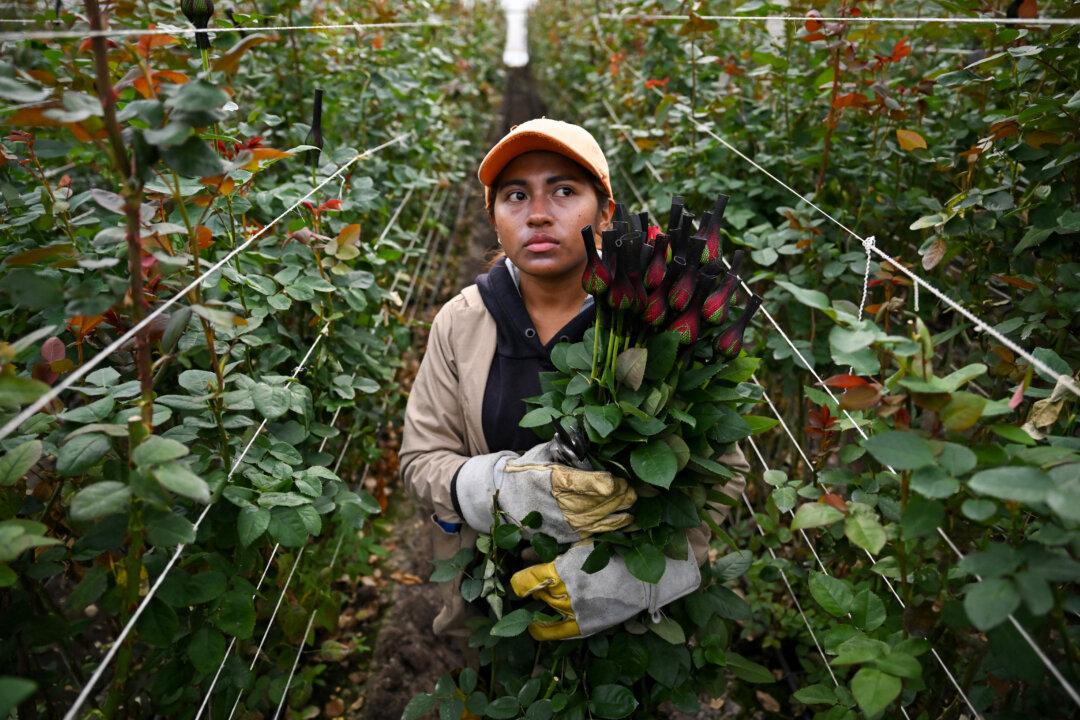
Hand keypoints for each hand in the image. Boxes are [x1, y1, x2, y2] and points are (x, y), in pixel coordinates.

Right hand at [455, 441, 635, 542]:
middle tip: (631, 491)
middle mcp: (553, 504)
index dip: (599, 484)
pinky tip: (622, 520)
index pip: (578, 483)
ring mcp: (556, 523)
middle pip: (591, 502)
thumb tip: (580, 435)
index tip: (615, 482)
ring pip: (593, 519)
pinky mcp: (559, 536)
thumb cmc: (525, 471)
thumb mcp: (539, 454)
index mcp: (548, 480)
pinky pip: (588, 533)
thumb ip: (561, 447)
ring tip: (631, 505)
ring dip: (616, 513)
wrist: (502, 498)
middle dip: (615, 498)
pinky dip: (607, 528)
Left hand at [509, 542, 700, 639]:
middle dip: (533, 585)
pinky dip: (540, 629)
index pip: (524, 581)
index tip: (522, 572)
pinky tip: (536, 623)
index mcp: (561, 571)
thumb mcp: (583, 542)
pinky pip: (553, 633)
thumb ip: (554, 549)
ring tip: (544, 593)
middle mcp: (563, 595)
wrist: (649, 576)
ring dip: (539, 601)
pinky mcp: (584, 626)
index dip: (520, 577)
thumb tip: (524, 554)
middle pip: (534, 594)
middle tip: (539, 578)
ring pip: (542, 610)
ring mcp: (573, 613)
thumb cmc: (617, 551)